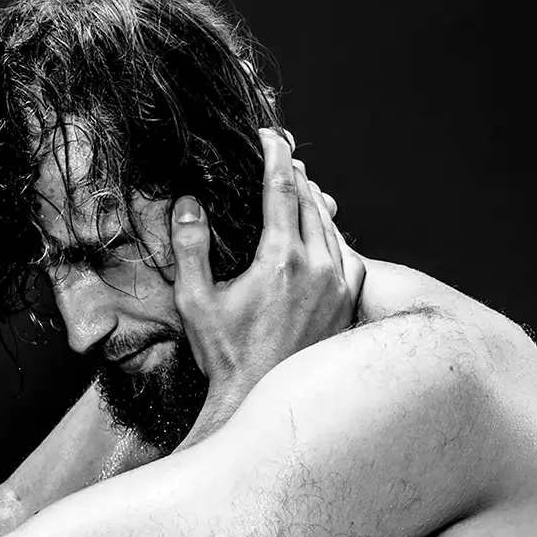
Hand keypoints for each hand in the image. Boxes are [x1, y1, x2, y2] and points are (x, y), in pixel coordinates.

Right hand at [171, 128, 364, 397]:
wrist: (260, 402)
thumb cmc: (223, 354)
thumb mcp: (194, 301)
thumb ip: (189, 247)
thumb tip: (187, 203)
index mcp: (281, 260)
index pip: (282, 189)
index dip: (274, 155)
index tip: (268, 135)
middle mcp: (319, 267)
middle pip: (311, 201)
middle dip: (294, 173)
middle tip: (281, 154)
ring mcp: (340, 286)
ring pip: (331, 226)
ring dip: (314, 201)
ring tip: (300, 186)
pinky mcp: (349, 304)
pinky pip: (348, 254)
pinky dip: (332, 235)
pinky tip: (321, 233)